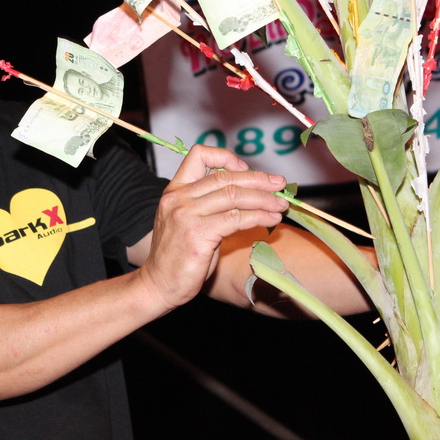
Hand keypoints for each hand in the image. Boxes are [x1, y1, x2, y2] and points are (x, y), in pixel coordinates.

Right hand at [137, 145, 287, 311]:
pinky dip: (258, 217)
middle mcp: (178, 198)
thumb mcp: (188, 221)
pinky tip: (270, 220)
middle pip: (225, 177)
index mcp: (175, 190)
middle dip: (258, 179)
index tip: (246, 169)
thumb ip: (209, 204)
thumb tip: (248, 193)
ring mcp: (186, 215)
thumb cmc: (179, 256)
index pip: (199, 155)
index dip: (227, 158)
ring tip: (281, 205)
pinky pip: (236, 218)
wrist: (159, 285)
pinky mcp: (198, 235)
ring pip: (234, 195)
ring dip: (264, 199)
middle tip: (279, 185)